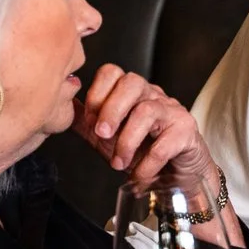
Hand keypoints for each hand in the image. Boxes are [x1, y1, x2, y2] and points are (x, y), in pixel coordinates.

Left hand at [73, 64, 215, 187]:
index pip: (112, 72)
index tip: (90, 121)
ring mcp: (172, 111)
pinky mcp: (187, 132)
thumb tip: (61, 107)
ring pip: (147, 111)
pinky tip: (139, 176)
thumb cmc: (143, 151)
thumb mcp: (107, 138)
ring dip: (127, 141)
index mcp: (131, 92)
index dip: (96, 94)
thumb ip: (86, 122)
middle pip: (131, 83)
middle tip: (101, 135)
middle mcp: (152, 95)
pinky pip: (165, 143)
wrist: (177, 176)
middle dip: (111, 110)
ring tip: (118, 163)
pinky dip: (147, 164)